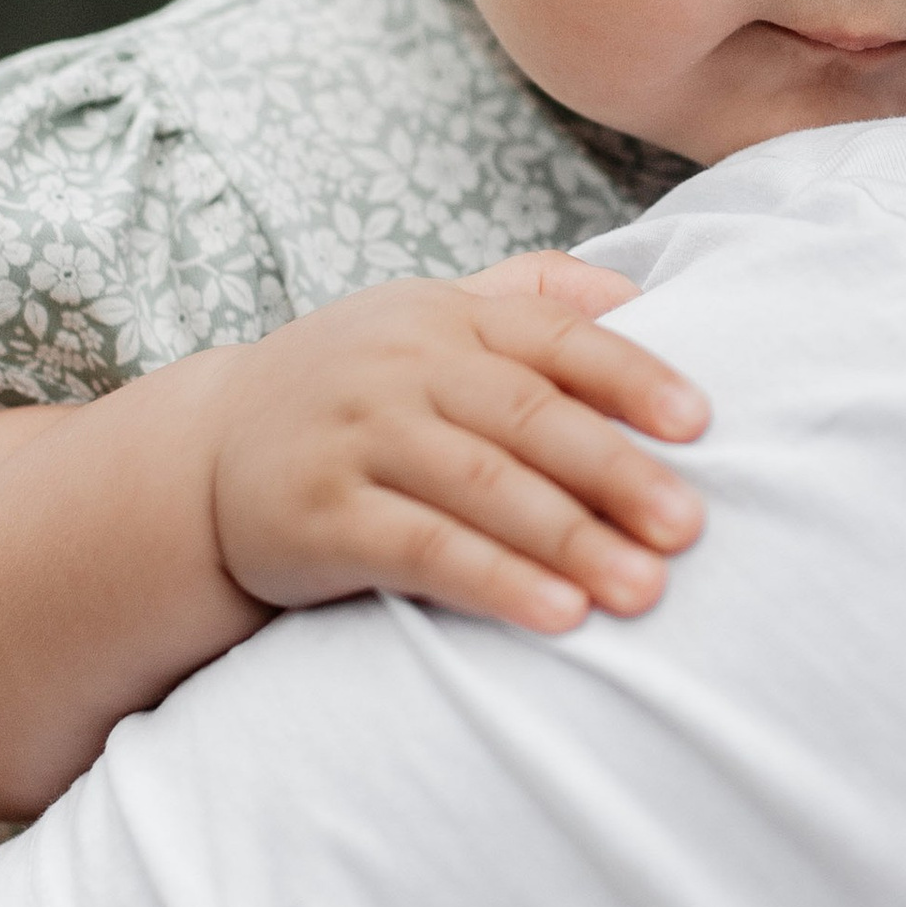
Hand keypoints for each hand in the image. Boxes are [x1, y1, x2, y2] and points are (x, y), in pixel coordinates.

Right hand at [204, 265, 707, 636]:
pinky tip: (558, 613)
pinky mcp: (322, 517)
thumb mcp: (431, 315)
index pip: (554, 336)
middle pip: (529, 417)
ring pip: (483, 485)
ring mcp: (358, 439)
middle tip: (690, 527)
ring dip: (571, 538)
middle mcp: (403, 367)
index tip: (700, 423)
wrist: (205, 450)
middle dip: (617, 474)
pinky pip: (422, 550)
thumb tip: (643, 292)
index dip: (631, 376)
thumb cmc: (356, 386)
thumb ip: (533, 295)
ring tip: (644, 587)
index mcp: (446, 318)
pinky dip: (495, 581)